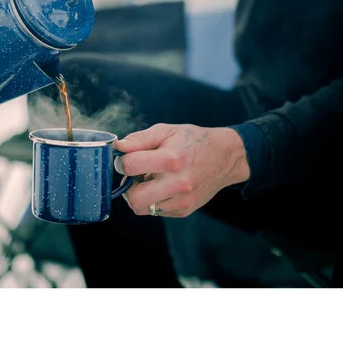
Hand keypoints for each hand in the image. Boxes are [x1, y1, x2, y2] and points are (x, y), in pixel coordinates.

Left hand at [114, 123, 250, 217]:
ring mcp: (182, 200)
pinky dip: (153, 199)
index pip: (129, 166)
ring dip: (139, 195)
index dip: (121, 161)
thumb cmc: (192, 141)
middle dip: (127, 186)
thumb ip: (139, 139)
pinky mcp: (184, 210)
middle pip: (133, 198)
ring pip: (142, 208)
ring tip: (149, 180)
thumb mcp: (166, 131)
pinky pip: (156, 211)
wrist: (225, 156)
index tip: (125, 158)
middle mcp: (177, 184)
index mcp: (171, 159)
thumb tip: (117, 148)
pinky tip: (162, 186)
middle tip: (135, 174)